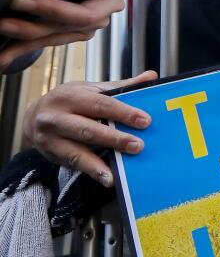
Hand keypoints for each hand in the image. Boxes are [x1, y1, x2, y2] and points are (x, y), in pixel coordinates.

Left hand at [0, 0, 131, 70]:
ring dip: (28, 30)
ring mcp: (90, 25)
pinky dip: (20, 49)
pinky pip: (45, 42)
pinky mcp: (71, 36)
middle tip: (20, 0)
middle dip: (50, 8)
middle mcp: (108, 7)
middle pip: (84, 15)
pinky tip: (2, 57)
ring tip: (4, 24)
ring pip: (60, 31)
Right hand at [22, 72, 156, 184]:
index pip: (101, 104)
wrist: (32, 118)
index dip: (123, 112)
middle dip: (114, 138)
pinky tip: (107, 178)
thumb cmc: (69, 102)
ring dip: (98, 163)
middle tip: (138, 145)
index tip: (145, 121)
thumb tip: (150, 77)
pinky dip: (91, 171)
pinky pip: (73, 164)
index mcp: (71, 95)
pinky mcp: (51, 153)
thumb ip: (121, 87)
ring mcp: (50, 137)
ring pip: (77, 150)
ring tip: (117, 171)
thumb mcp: (91, 90)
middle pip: (89, 128)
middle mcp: (57, 116)